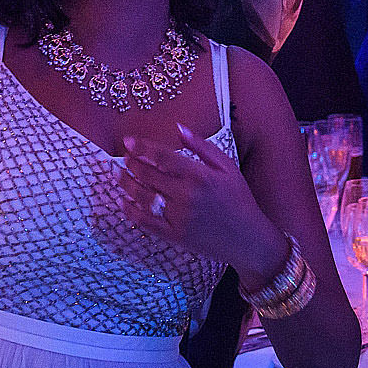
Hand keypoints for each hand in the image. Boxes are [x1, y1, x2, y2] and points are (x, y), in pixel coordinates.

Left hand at [116, 123, 284, 278]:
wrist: (248, 239)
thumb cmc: (240, 199)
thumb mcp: (227, 167)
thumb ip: (202, 146)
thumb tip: (178, 128)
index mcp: (199, 176)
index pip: (162, 157)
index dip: (142, 148)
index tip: (128, 141)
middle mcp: (186, 196)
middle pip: (148, 176)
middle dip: (131, 163)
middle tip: (124, 157)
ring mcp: (178, 217)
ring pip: (143, 197)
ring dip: (127, 184)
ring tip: (119, 175)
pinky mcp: (174, 235)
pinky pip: (145, 222)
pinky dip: (131, 211)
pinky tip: (124, 202)